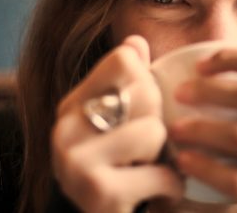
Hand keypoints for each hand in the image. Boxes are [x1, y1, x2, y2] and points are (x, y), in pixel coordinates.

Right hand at [52, 36, 182, 212]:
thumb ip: (128, 81)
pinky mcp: (98, 191)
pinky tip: (156, 194)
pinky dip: (171, 188)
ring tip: (149, 170)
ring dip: (165, 157)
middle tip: (147, 149)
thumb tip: (136, 40)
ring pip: (154, 131)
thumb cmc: (116, 168)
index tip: (142, 112)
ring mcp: (76, 160)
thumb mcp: (118, 122)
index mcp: (72, 104)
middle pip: (144, 91)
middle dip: (159, 122)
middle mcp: (65, 127)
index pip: (125, 60)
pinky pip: (162, 174)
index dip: (148, 84)